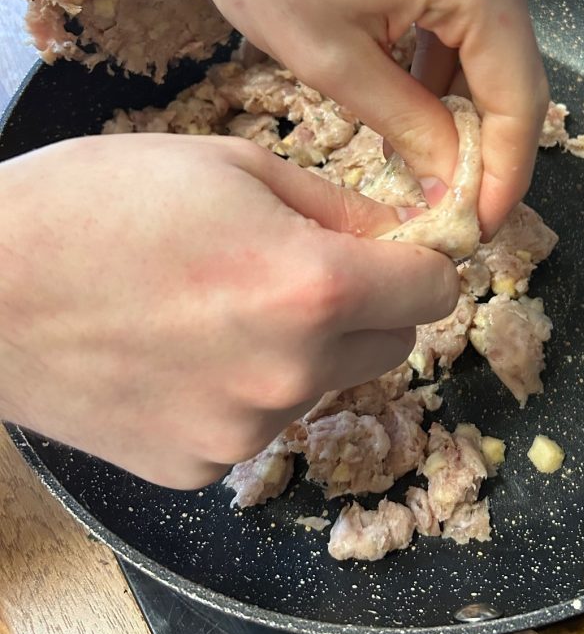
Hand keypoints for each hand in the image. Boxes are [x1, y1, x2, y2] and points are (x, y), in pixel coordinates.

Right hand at [0, 134, 457, 487]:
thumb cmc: (97, 201)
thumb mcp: (231, 166)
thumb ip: (336, 204)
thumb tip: (400, 229)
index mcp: (313, 285)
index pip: (435, 290)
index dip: (423, 263)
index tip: (399, 250)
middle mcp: (293, 371)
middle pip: (393, 344)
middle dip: (368, 305)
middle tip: (299, 269)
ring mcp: (244, 430)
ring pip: (325, 384)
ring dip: (304, 349)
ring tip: (219, 307)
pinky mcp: (197, 467)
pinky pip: (258, 422)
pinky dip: (242, 390)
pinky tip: (179, 354)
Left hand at [159, 0, 548, 236]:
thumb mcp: (329, 59)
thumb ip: (408, 128)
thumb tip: (451, 184)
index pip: (520, 99)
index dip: (505, 175)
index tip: (481, 225)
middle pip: (513, 63)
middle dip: (482, 138)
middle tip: (447, 195)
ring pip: (494, 30)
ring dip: (461, 89)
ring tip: (418, 141)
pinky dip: (449, 41)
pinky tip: (410, 73)